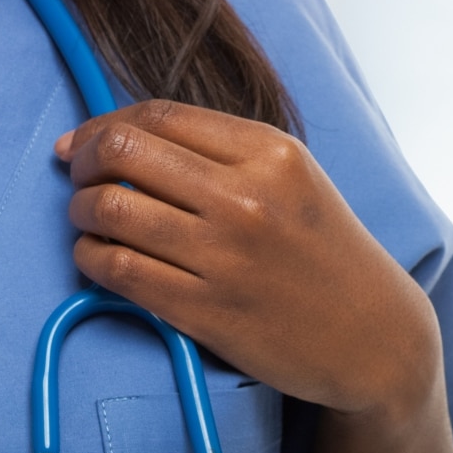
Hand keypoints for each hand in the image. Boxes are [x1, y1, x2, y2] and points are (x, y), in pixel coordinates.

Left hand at [57, 102, 441, 424]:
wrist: (374, 336)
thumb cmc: (322, 249)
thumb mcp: (292, 176)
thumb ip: (220, 149)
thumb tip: (121, 133)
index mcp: (269, 152)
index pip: (157, 116)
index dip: (103, 124)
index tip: (80, 142)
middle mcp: (245, 198)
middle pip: (123, 152)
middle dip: (83, 161)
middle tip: (78, 178)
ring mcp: (224, 256)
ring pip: (110, 209)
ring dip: (80, 211)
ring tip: (88, 220)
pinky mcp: (207, 311)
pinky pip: (118, 270)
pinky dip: (91, 258)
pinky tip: (98, 258)